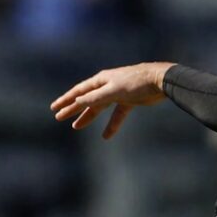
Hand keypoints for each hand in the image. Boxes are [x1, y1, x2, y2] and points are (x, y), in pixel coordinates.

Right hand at [51, 62, 174, 138]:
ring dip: (88, 116)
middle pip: (87, 99)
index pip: (79, 91)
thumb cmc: (137, 83)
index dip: (66, 100)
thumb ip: (95, 98)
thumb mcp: (113, 91)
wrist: (161, 81)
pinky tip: (106, 136)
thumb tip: (77, 102)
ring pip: (100, 107)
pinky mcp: (130, 101)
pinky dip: (112, 124)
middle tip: (59, 118)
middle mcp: (108, 85)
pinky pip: (117, 114)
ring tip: (76, 126)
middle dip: (73, 108)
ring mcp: (119, 93)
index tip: (54, 108)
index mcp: (102, 80)